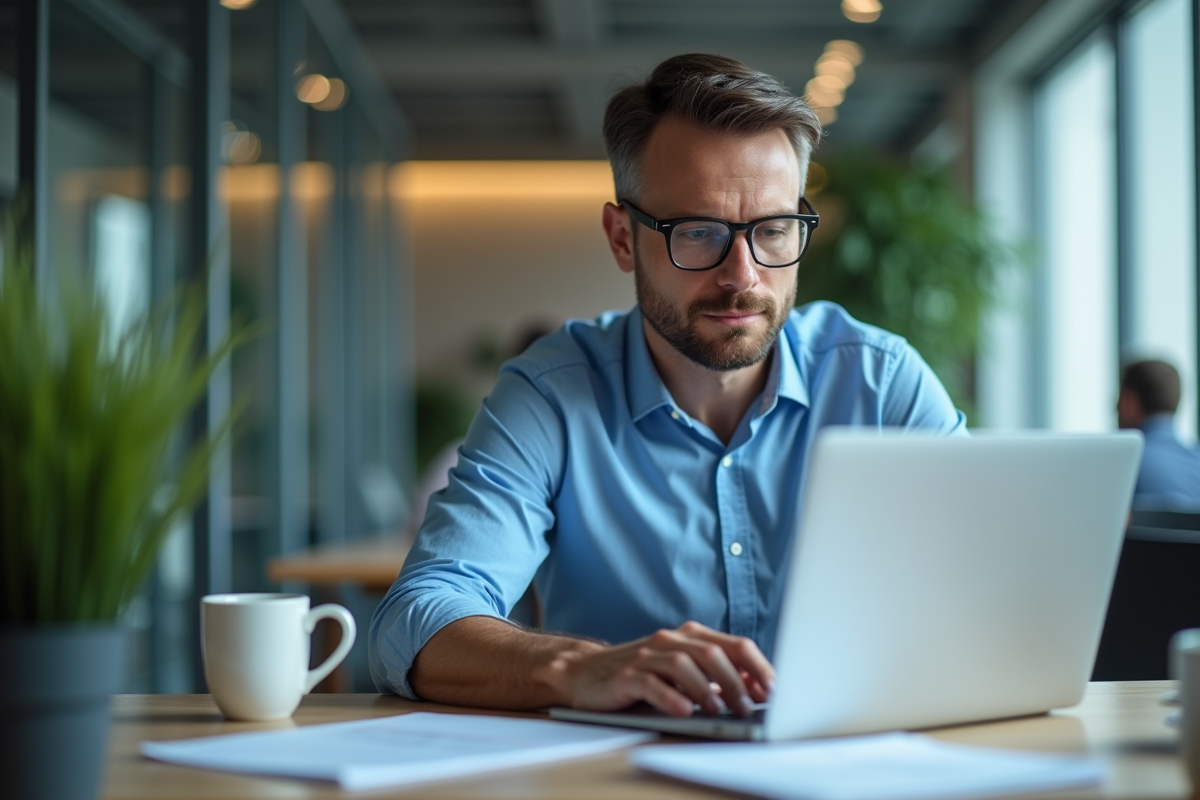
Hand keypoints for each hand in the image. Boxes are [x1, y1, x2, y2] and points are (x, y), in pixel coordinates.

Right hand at [536, 621, 774, 717]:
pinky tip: (683, 710)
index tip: (773, 691)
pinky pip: (651, 683)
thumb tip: (757, 688)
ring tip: (718, 710)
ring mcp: (647, 655)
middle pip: (713, 653)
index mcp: (690, 636)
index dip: (757, 667)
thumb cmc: (642, 674)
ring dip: (707, 689)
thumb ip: (716, 674)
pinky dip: (670, 697)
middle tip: (748, 707)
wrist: (586, 673)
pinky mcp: (626, 674)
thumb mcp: (683, 671)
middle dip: (736, 681)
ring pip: (684, 664)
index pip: (735, 645)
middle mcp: (670, 640)